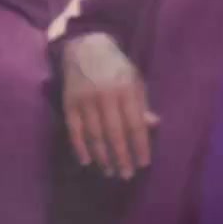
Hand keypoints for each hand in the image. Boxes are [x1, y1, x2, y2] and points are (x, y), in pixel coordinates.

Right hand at [62, 33, 157, 179]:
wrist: (86, 48)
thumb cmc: (116, 68)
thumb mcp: (135, 81)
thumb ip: (142, 104)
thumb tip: (153, 126)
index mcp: (126, 90)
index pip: (135, 125)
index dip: (140, 146)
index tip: (143, 164)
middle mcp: (106, 97)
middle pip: (115, 134)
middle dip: (122, 157)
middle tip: (126, 175)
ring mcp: (86, 101)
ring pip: (95, 136)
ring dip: (103, 157)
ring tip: (109, 172)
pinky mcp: (69, 104)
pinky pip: (75, 131)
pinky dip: (80, 148)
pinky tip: (87, 162)